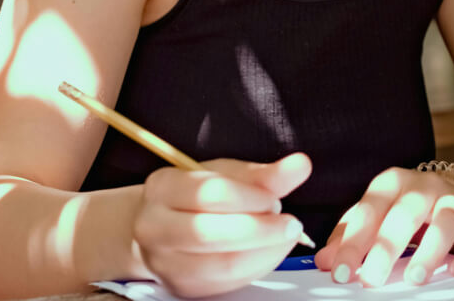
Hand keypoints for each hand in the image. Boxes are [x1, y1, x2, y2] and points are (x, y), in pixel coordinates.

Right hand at [131, 152, 311, 297]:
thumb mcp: (225, 175)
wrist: (160, 228)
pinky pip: (226, 284)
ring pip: (220, 265)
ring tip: (283, 237)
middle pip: (208, 233)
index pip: (208, 194)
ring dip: (263, 252)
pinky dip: (257, 268)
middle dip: (259, 231)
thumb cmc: (194, 196)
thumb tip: (299, 166)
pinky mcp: (182, 287)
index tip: (277, 198)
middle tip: (291, 225)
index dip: (250, 198)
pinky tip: (270, 252)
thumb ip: (263, 174)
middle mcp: (154, 227)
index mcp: (163, 187)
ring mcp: (165, 262)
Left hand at [314, 166, 453, 287]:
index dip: (353, 243)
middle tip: (373, 279)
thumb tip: (325, 261)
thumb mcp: (375, 213)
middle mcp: (424, 186)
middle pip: (404, 214)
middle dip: (387, 248)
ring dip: (431, 250)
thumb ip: (349, 235)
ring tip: (415, 277)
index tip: (341, 272)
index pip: (368, 211)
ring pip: (446, 220)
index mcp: (392, 183)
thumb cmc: (405, 206)